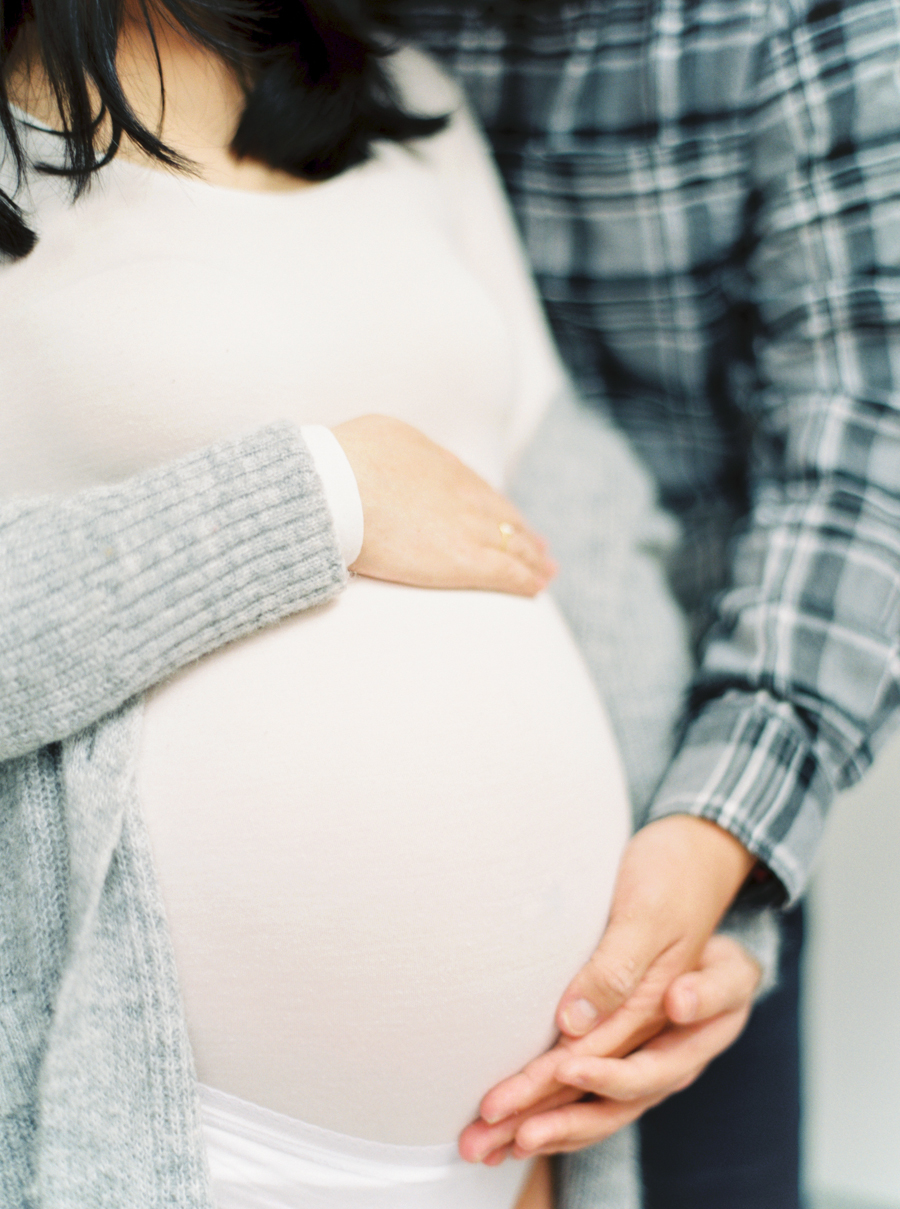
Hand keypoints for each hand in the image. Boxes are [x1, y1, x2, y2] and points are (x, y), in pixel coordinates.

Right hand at [331, 415, 555, 595]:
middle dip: (522, 531)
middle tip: (539, 547)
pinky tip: (537, 588)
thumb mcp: (376, 436)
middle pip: (502, 514)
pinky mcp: (466, 559)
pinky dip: (526, 580)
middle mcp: (462, 492)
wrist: (340, 487)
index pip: (476, 488)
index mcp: (439, 463)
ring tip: (545, 569)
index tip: (504, 515)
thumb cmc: (343, 462)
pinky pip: (507, 571)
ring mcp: (467, 525)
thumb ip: (392, 449)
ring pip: (513, 543)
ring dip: (532, 558)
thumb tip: (388, 455)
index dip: (493, 505)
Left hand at [458, 815, 756, 1159]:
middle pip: (622, 1094)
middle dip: (561, 1115)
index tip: (563, 1070)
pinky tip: (508, 1125)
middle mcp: (682, 1040)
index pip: (649, 1060)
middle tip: (506, 1123)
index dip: (604, 1073)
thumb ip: (620, 967)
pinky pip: (590, 1084)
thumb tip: (574, 1023)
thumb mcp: (650, 913)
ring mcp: (655, 1041)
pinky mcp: (625, 1035)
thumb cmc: (672, 879)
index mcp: (707, 1015)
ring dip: (546, 1124)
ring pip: (603, 1102)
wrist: (693, 863)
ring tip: (490, 1142)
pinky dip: (550, 1107)